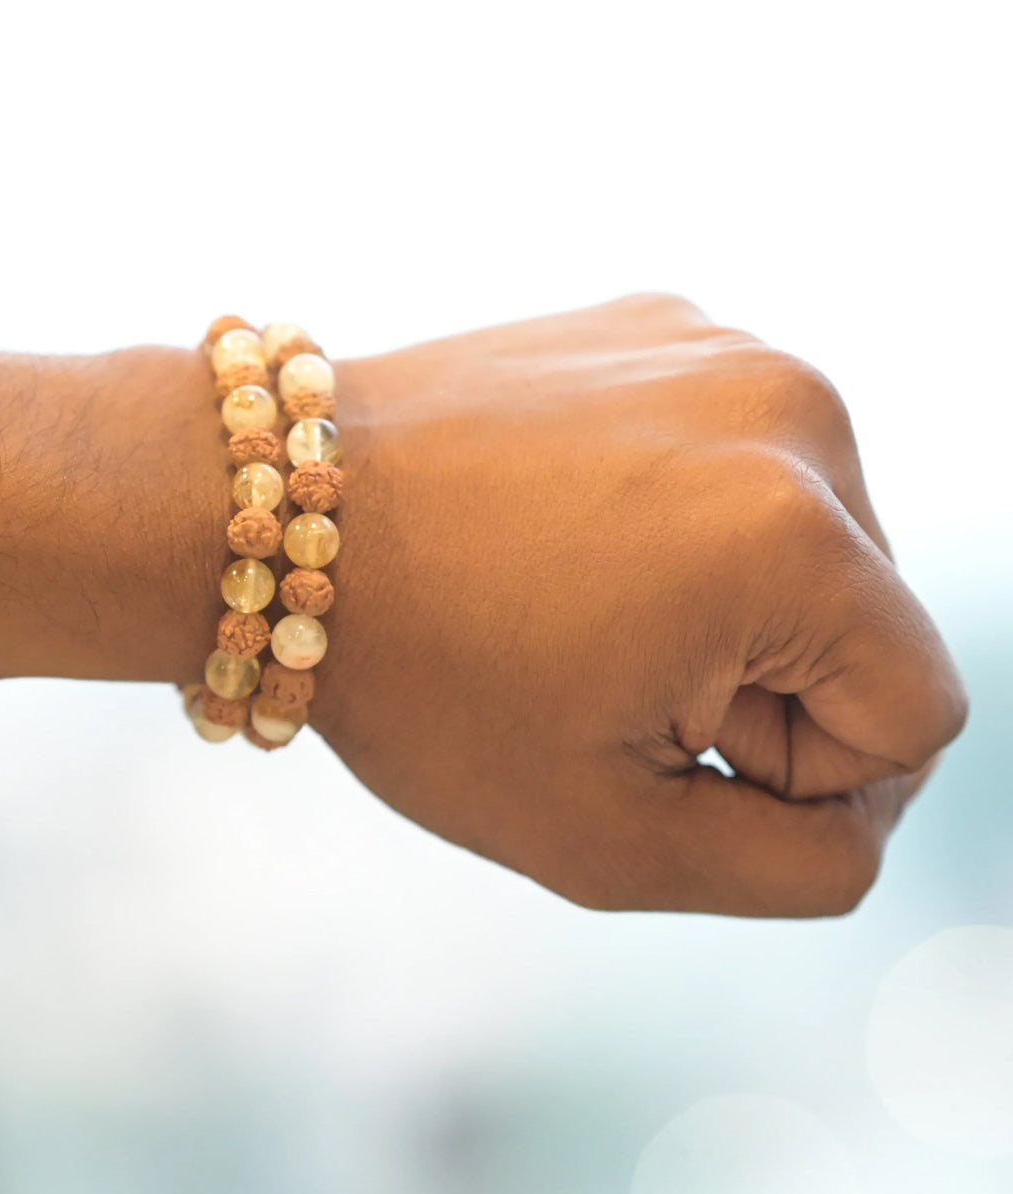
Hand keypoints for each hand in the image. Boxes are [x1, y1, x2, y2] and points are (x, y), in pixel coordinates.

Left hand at [315, 294, 966, 916]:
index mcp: (792, 537)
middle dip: (766, 690)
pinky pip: (741, 466)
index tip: (674, 762)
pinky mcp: (667, 324)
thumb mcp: (610, 838)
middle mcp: (786, 409)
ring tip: (583, 607)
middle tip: (605, 683)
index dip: (807, 783)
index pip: (917, 716)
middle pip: (871, 620)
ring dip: (729, 607)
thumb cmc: (421, 679)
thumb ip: (792, 867)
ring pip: (812, 540)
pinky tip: (573, 538)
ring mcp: (724, 347)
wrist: (277, 517)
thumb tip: (861, 814)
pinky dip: (688, 523)